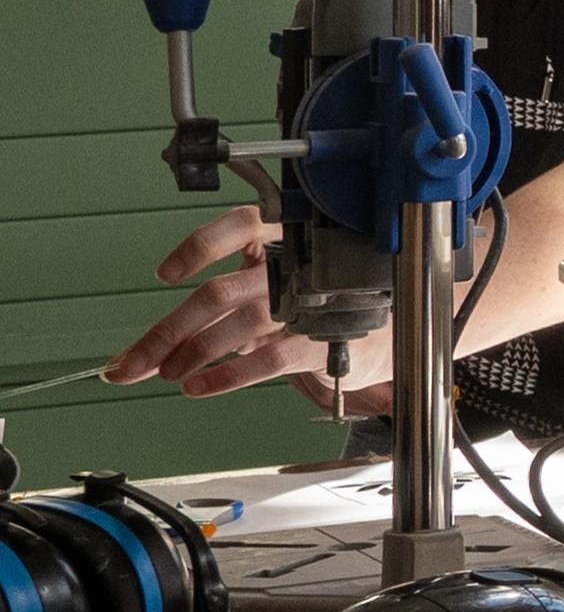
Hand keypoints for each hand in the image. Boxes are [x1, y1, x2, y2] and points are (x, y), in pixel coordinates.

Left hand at [104, 206, 386, 400]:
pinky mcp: (323, 341)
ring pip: (239, 324)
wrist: (383, 337)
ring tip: (165, 373)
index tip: (165, 275)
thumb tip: (145, 349)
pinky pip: (268, 359)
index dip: (201, 246)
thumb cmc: (317, 307)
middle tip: (131, 362)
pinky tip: (199, 386)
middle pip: (220, 292)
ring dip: (193, 352)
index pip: (240, 226)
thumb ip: (216, 310)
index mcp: (282, 240)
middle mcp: (296, 265)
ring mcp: (310, 303)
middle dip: (168, 331)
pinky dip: (226, 376)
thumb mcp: (271, 291)